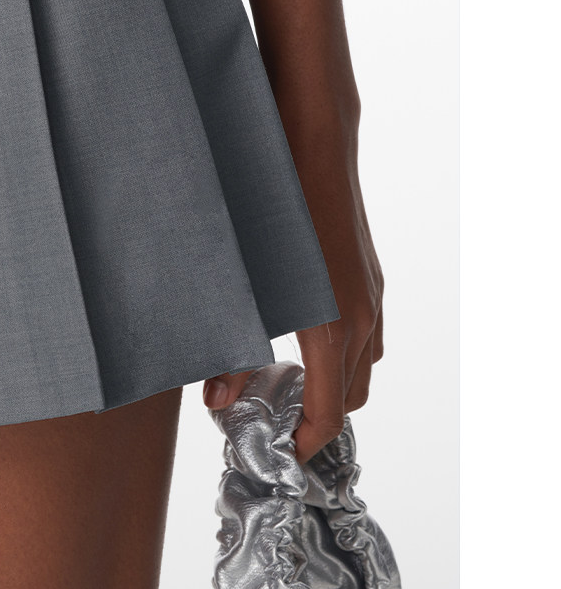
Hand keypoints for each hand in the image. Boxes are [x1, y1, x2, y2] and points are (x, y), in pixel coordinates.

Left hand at [205, 115, 383, 462]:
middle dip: (318, 417)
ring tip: (287, 383)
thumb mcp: (243, 284)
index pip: (329, 415)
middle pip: (352, 397)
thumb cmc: (274, 201)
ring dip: (333, 384)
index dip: (305, 445)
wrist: (313, 132)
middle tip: (275, 420)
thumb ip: (231, 351)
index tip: (280, 456)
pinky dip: (344, 352)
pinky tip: (304, 337)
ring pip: (364, 365)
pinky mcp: (369, 272)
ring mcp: (372, 292)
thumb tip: (217, 403)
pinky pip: (368, 332)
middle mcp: (363, 316)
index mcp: (334, 328)